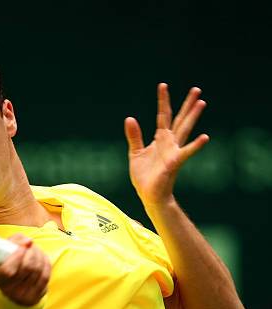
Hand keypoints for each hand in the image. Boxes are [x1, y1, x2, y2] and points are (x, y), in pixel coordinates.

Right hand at [0, 234, 50, 305]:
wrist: (12, 288)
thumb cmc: (7, 265)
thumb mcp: (3, 253)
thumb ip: (13, 242)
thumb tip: (28, 241)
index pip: (7, 270)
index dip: (17, 255)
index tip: (23, 246)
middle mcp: (9, 290)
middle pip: (27, 268)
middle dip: (32, 252)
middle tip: (31, 245)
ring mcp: (23, 296)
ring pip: (38, 270)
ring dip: (39, 255)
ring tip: (36, 249)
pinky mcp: (35, 296)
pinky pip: (45, 276)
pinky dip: (45, 263)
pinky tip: (42, 257)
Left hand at [124, 83, 208, 207]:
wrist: (149, 195)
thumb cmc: (144, 176)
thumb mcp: (135, 153)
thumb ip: (134, 136)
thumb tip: (130, 118)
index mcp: (160, 139)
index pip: (163, 116)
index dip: (163, 101)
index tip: (163, 85)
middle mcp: (169, 142)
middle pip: (180, 119)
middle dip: (187, 105)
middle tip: (196, 89)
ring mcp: (173, 151)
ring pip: (184, 130)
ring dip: (193, 117)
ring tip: (202, 103)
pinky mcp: (174, 162)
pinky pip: (186, 152)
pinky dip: (195, 145)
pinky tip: (205, 137)